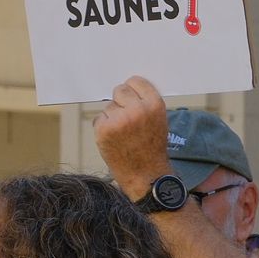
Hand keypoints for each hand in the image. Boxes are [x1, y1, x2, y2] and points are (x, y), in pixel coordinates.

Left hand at [92, 76, 176, 199]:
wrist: (146, 176)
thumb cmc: (151, 149)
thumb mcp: (159, 122)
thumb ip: (145, 104)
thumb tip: (127, 88)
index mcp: (155, 105)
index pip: (136, 81)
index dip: (133, 91)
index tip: (132, 99)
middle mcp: (138, 110)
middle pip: (120, 90)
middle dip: (121, 102)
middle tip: (127, 119)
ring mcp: (119, 119)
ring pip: (109, 107)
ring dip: (112, 117)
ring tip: (123, 134)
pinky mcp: (104, 129)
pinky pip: (99, 119)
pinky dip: (104, 128)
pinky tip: (114, 140)